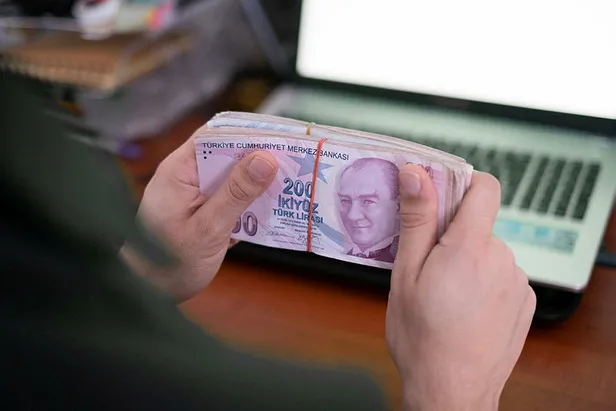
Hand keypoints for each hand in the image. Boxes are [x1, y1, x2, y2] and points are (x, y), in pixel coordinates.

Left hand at [121, 131, 277, 301]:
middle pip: (229, 153)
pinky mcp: (205, 210)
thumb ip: (236, 193)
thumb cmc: (167, 263)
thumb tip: (266, 159)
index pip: (217, 135)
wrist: (148, 292)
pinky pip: (232, 197)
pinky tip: (275, 207)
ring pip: (234, 176)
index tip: (282, 137)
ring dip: (260, 181)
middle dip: (261, 157)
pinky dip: (252, 201)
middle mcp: (188, 175)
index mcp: (181, 170)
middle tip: (297, 161)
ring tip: (293, 183)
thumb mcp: (208, 228)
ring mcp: (196, 193)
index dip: (249, 132)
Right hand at [385, 165, 535, 410]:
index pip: (485, 187)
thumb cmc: (423, 338)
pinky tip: (464, 307)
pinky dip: (483, 282)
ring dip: (468, 261)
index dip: (462, 184)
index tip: (439, 197)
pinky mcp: (524, 301)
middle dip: (452, 234)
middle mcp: (502, 259)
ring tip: (445, 294)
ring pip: (488, 251)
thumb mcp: (407, 273)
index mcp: (471, 247)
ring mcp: (517, 282)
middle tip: (427, 264)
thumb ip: (417, 220)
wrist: (452, 390)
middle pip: (480, 223)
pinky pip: (501, 275)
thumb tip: (417, 176)